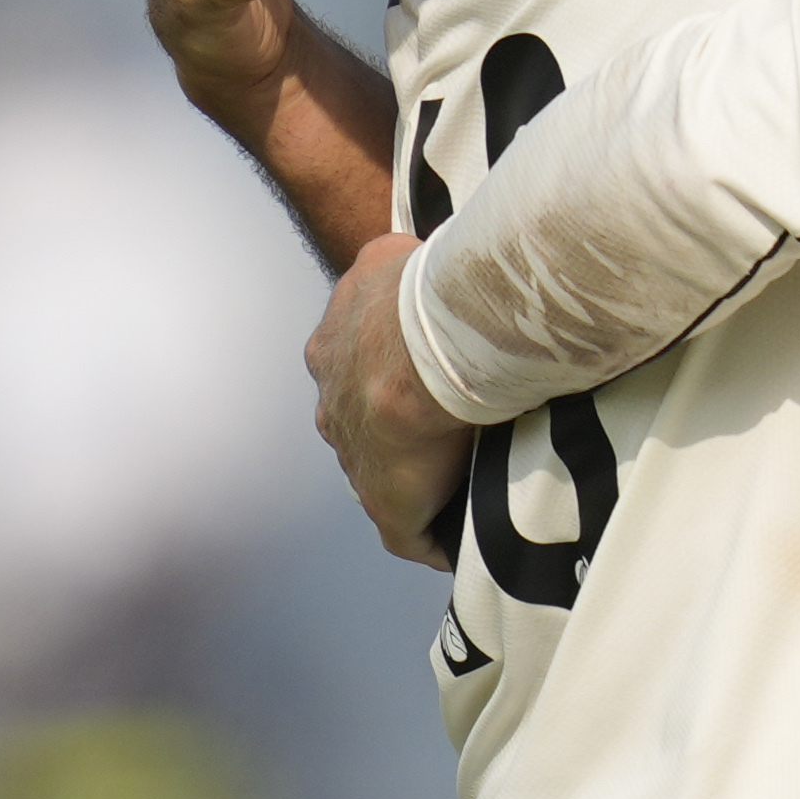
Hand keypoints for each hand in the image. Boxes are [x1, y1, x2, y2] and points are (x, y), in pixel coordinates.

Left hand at [306, 238, 465, 565]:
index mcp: (333, 350)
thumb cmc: (418, 294)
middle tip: (451, 428)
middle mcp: (333, 407)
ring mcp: (357, 461)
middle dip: (398, 430)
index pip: (356, 369)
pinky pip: (409, 533)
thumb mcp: (392, 256)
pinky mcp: (386, 507)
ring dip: (417, 481)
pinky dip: (433, 539)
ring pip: (382, 476)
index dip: (391, 374)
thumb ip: (394, 266)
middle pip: (364, 426)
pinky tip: (461, 542)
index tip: (426, 377)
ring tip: (466, 482)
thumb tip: (414, 258)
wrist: (426, 344)